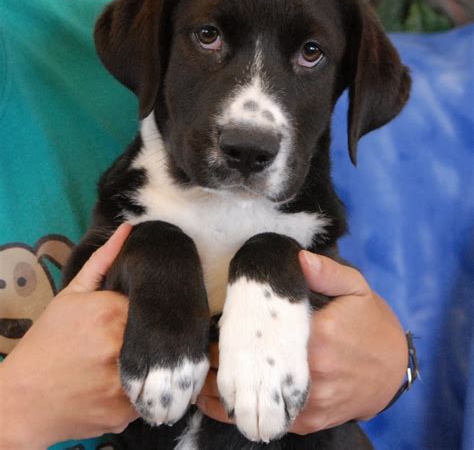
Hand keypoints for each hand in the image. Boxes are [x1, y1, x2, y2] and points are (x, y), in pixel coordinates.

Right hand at [0, 224, 137, 449]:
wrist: (20, 401)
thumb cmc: (47, 342)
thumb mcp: (71, 296)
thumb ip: (102, 261)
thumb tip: (128, 228)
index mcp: (111, 313)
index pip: (152, 304)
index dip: (148, 309)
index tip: (141, 313)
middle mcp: (121, 348)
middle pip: (156, 335)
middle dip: (149, 335)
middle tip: (133, 338)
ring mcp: (124, 384)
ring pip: (155, 366)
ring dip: (147, 363)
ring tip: (126, 362)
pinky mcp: (124, 414)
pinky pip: (146, 396)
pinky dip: (137, 390)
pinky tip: (116, 385)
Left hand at [197, 252, 406, 433]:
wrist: (395, 369)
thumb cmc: (372, 322)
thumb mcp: (355, 287)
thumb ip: (325, 271)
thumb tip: (298, 258)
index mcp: (318, 337)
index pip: (263, 339)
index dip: (232, 336)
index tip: (213, 328)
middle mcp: (313, 374)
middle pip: (255, 373)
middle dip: (223, 366)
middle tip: (201, 353)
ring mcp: (313, 403)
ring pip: (259, 403)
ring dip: (227, 395)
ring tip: (200, 382)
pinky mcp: (313, 421)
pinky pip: (272, 421)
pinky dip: (246, 415)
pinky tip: (222, 405)